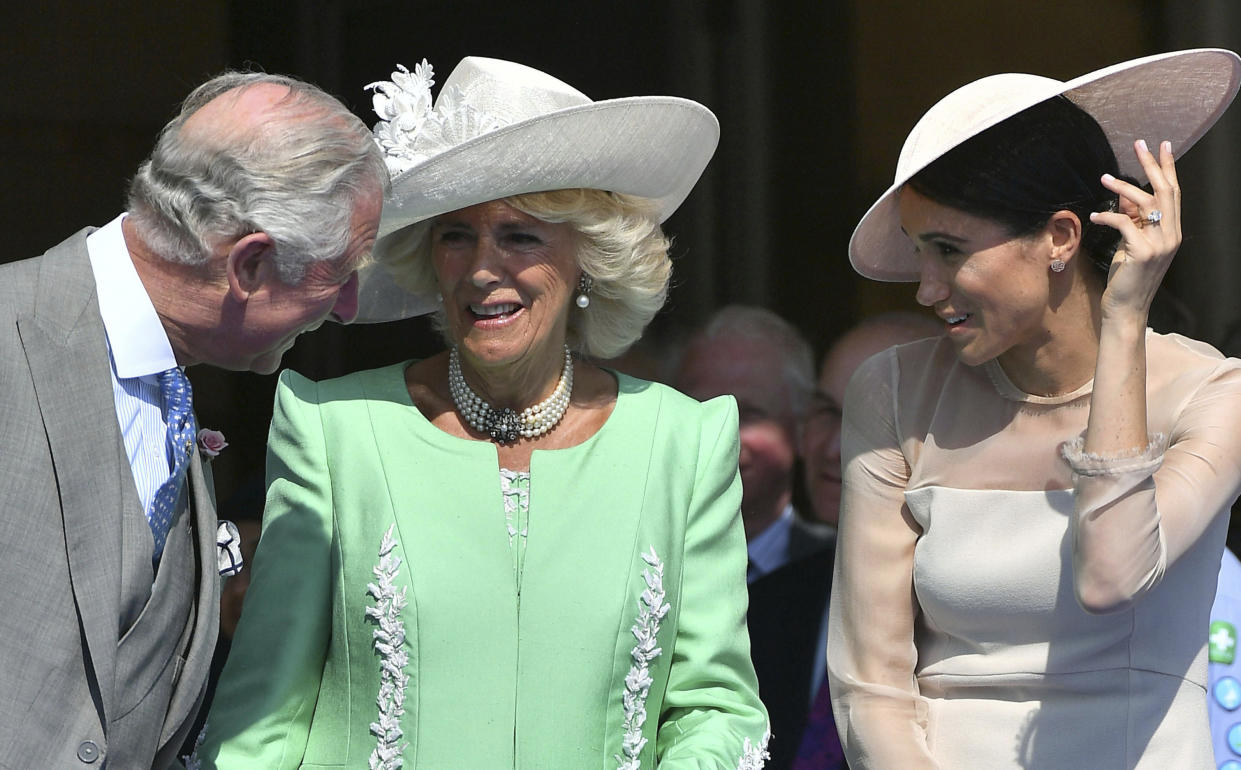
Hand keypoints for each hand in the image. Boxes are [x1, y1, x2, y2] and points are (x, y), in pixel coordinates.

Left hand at [1088, 139, 1181, 319]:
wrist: (1125, 308)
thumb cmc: (1127, 277)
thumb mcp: (1130, 244)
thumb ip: (1132, 220)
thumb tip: (1124, 197)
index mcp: (1171, 231)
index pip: (1173, 193)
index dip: (1168, 168)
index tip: (1162, 146)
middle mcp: (1171, 235)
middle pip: (1164, 191)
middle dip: (1152, 164)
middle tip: (1139, 143)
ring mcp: (1159, 244)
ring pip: (1145, 204)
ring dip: (1123, 188)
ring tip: (1104, 178)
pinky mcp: (1142, 253)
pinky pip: (1125, 224)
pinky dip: (1108, 217)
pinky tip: (1094, 217)